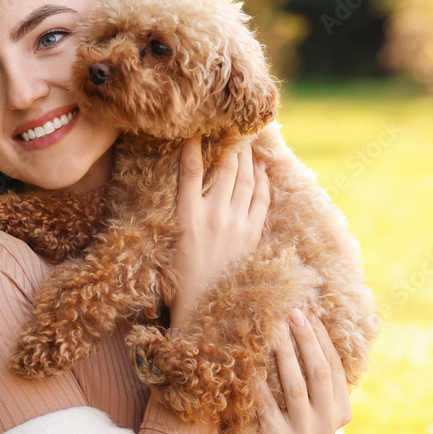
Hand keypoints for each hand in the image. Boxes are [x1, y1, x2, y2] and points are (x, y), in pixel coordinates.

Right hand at [168, 137, 269, 330]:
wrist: (201, 308)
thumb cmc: (178, 276)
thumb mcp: (169, 240)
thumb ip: (179, 211)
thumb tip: (185, 184)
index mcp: (186, 217)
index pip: (189, 170)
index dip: (192, 146)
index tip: (194, 129)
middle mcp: (212, 217)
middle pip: (224, 168)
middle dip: (229, 144)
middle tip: (231, 125)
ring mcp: (235, 226)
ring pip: (245, 180)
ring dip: (247, 157)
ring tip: (246, 140)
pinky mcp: (251, 236)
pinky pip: (261, 201)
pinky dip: (262, 181)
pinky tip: (261, 169)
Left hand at [252, 309, 352, 433]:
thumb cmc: (293, 418)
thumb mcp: (313, 401)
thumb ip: (316, 373)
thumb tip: (308, 319)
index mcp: (342, 412)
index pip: (334, 367)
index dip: (322, 338)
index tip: (309, 313)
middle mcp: (327, 425)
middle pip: (318, 372)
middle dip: (305, 339)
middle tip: (292, 313)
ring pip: (295, 385)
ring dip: (284, 352)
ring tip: (274, 327)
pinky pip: (266, 401)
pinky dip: (259, 378)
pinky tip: (252, 358)